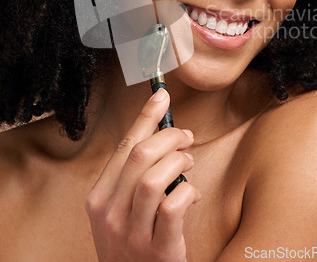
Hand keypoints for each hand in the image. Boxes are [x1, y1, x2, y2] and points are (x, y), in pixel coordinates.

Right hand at [85, 88, 200, 261]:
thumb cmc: (133, 243)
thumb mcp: (121, 210)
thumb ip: (134, 177)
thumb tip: (165, 135)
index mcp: (99, 198)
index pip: (124, 146)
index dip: (145, 117)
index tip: (161, 95)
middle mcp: (109, 214)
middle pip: (139, 155)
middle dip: (169, 136)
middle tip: (186, 136)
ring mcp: (131, 233)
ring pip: (154, 177)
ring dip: (178, 160)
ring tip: (188, 162)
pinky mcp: (157, 250)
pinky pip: (173, 206)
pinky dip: (187, 190)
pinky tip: (192, 192)